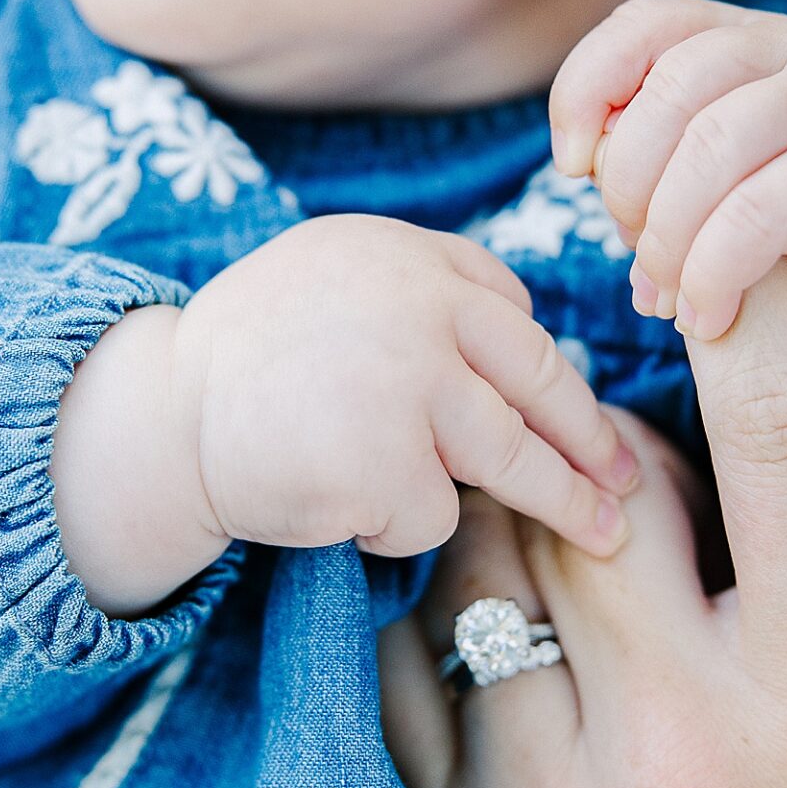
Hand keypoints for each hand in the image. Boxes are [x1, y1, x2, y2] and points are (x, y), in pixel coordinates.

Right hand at [55, 214, 639, 613]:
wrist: (157, 419)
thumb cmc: (246, 358)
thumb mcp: (331, 278)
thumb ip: (420, 289)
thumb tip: (526, 317)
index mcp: (405, 253)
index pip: (509, 309)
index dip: (550, 371)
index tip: (583, 413)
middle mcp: (418, 305)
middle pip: (538, 380)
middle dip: (593, 438)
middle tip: (629, 478)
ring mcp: (408, 384)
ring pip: (512, 457)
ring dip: (564, 502)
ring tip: (604, 534)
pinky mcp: (386, 465)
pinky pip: (433, 515)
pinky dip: (398, 526)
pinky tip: (343, 508)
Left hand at [381, 261, 786, 787]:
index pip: (782, 431)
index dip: (762, 310)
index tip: (746, 271)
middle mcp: (679, 748)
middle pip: (596, 477)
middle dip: (632, 437)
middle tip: (673, 467)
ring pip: (488, 552)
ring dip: (538, 515)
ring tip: (606, 553)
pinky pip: (408, 657)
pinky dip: (459, 613)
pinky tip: (535, 634)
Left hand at [549, 0, 786, 347]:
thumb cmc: (764, 237)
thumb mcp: (691, 180)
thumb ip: (639, 150)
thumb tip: (581, 155)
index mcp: (738, 35)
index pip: (641, 25)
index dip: (585, 87)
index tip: (568, 166)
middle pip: (671, 86)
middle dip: (627, 178)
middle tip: (630, 248)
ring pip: (709, 147)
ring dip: (665, 237)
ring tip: (662, 296)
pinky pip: (754, 214)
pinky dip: (710, 276)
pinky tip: (703, 318)